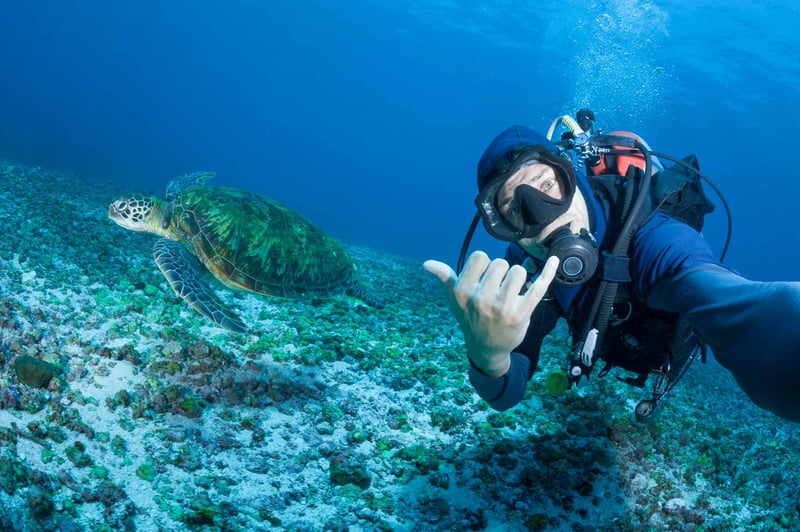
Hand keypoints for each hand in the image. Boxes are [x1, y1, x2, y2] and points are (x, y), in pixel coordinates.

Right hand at [423, 251, 558, 376]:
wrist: (487, 349)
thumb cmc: (470, 318)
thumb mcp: (454, 300)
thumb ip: (444, 278)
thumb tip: (427, 263)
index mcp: (463, 292)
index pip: (480, 257)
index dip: (484, 266)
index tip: (483, 280)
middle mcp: (481, 299)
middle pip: (501, 263)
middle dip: (501, 273)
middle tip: (497, 290)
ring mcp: (503, 307)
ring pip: (518, 271)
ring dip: (517, 278)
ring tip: (510, 293)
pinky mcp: (522, 313)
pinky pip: (538, 286)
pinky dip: (548, 272)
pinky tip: (555, 261)